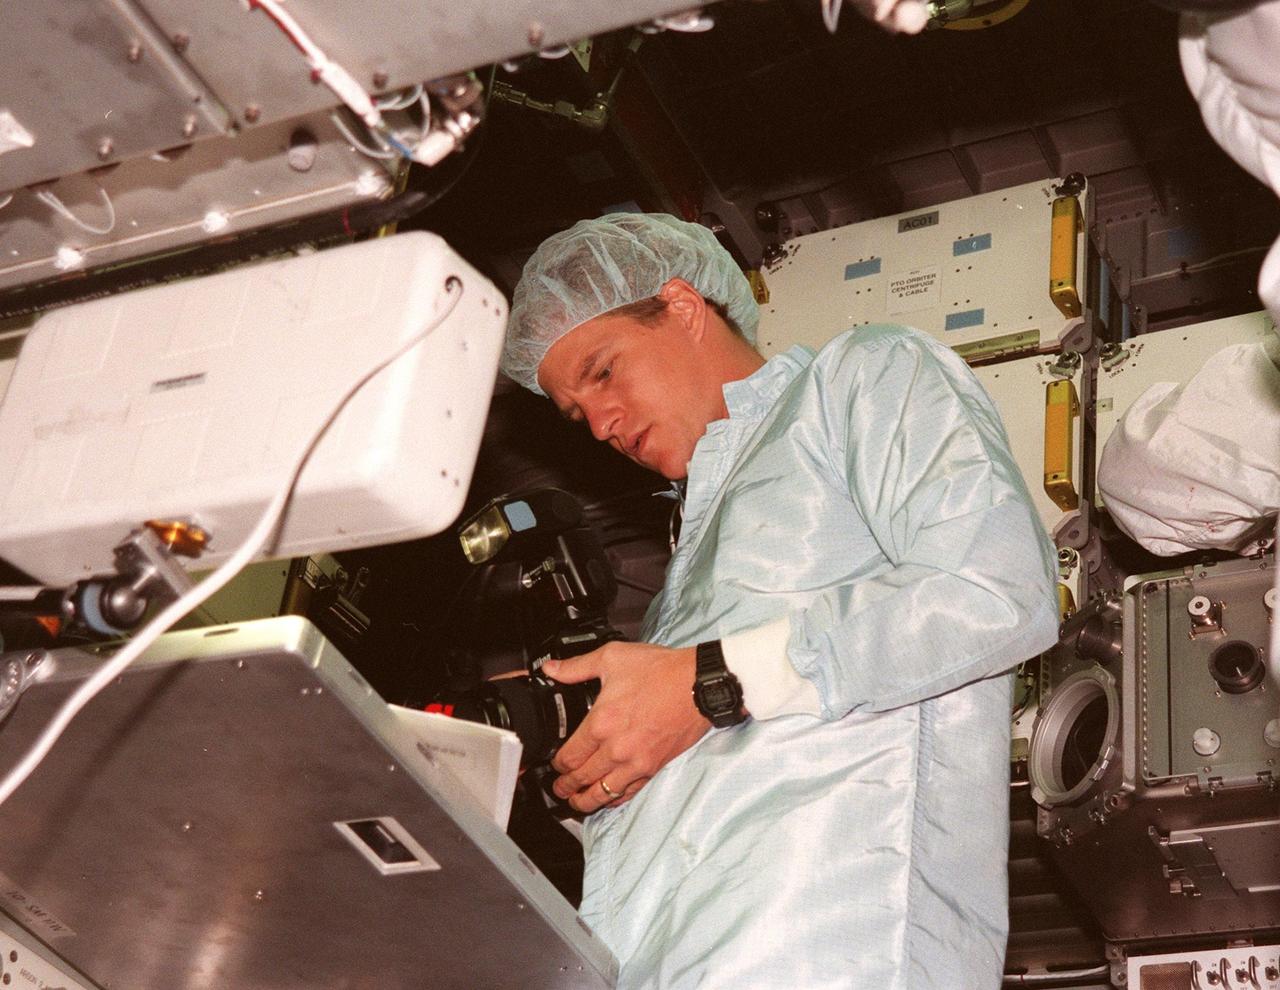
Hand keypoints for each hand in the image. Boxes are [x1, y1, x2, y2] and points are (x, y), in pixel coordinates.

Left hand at [544, 641, 709, 813]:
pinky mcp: (653, 767)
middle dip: (565, 786)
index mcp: (601, 723)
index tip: (555, 764)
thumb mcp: (612, 657)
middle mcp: (616, 748)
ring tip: (576, 801)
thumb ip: (576, 666)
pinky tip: (607, 798)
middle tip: (559, 787)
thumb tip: (551, 669)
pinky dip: (614, 799)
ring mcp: (636, 762)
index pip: (569, 756)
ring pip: (602, 793)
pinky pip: (628, 792)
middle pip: (582, 778)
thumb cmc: (660, 671)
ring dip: (585, 800)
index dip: (556, 764)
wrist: (697, 684)